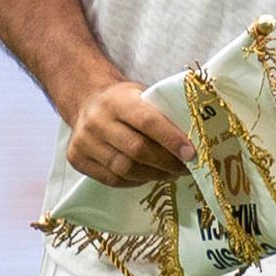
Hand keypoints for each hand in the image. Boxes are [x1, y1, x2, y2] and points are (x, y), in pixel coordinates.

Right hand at [64, 79, 191, 186]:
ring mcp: (84, 141)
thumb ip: (163, 113)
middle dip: (166, 163)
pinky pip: (112, 179)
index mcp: (118, 100)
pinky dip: (134, 181)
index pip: (148, 121)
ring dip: (153, 175)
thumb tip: (199, 136)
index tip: (191, 154)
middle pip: (137, 150)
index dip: (171, 139)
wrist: (86, 101)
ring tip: (170, 173)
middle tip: (186, 168)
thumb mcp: (142, 95)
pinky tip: (148, 175)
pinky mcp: (77, 158)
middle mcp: (97, 120)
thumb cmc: (123, 101)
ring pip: (124, 169)